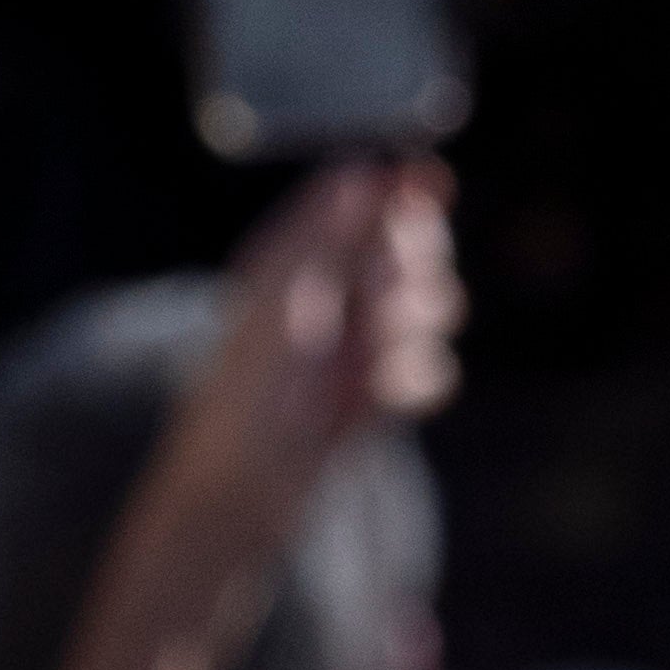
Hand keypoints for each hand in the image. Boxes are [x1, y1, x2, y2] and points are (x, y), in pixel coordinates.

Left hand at [138, 156, 460, 614]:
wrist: (237, 499)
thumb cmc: (236, 402)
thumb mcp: (277, 308)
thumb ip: (322, 239)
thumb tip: (360, 170)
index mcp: (295, 260)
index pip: (364, 198)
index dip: (402, 187)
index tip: (430, 182)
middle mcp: (332, 294)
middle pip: (412, 245)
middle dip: (409, 267)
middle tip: (375, 300)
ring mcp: (360, 343)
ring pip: (433, 304)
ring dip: (412, 329)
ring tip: (368, 364)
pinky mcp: (381, 391)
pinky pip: (433, 367)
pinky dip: (411, 382)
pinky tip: (373, 404)